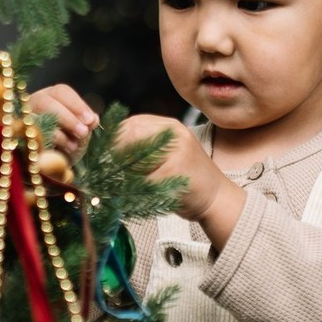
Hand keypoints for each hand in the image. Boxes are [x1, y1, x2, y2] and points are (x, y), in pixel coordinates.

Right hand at [28, 83, 98, 162]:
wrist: (56, 168)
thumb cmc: (70, 145)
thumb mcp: (82, 133)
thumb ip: (87, 124)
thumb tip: (93, 118)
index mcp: (52, 96)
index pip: (62, 92)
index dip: (77, 104)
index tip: (90, 120)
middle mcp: (34, 103)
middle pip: (45, 102)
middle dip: (67, 117)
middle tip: (83, 132)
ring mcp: (24, 119)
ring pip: (35, 119)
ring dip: (59, 134)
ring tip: (74, 146)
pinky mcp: (19, 137)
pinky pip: (31, 138)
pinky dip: (48, 145)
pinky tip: (63, 151)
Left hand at [115, 114, 245, 246]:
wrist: (216, 198)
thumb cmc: (186, 179)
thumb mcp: (167, 154)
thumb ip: (144, 146)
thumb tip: (106, 149)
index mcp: (170, 127)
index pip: (131, 124)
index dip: (113, 140)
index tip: (106, 157)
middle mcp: (174, 133)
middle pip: (130, 134)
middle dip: (116, 154)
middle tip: (110, 172)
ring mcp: (176, 150)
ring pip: (134, 156)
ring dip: (124, 173)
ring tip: (127, 184)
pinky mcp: (174, 171)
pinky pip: (142, 178)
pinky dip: (135, 188)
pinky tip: (139, 196)